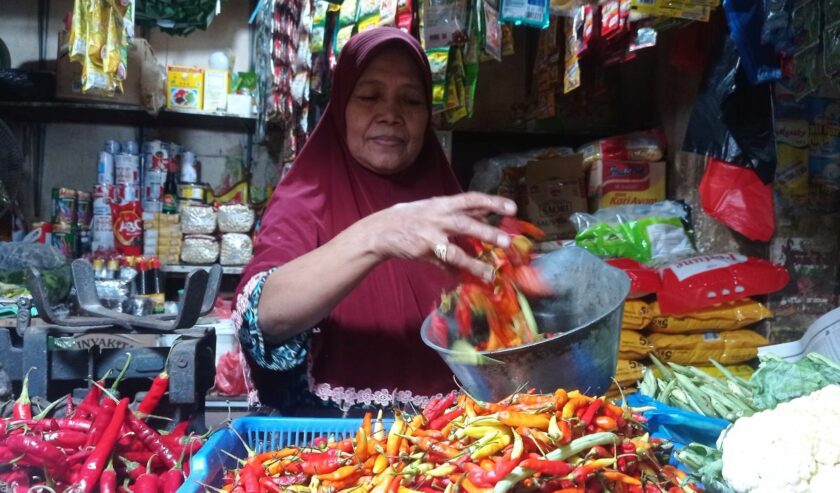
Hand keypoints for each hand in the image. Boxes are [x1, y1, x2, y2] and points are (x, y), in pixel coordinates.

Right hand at [358, 192, 517, 279]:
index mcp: (442, 204)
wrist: (381, 230)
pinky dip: (456, 273)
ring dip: (474, 263)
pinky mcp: (424, 253)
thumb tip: (485, 214)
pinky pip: (443, 265)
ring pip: (456, 251)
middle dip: (487, 233)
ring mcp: (430, 237)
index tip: (513, 208)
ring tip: (490, 272)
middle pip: (466, 224)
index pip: (471, 199)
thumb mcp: (433, 207)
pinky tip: (467, 280)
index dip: (492, 202)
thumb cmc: (411, 217)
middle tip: (507, 242)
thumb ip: (459, 211)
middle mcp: (438, 218)